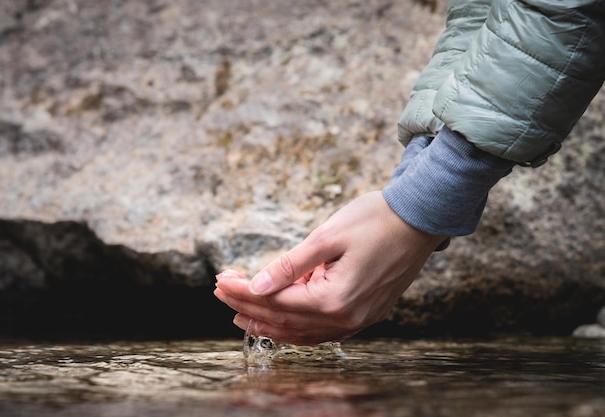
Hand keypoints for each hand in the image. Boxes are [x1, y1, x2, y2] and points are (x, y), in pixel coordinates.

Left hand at [214, 191, 445, 344]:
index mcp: (335, 298)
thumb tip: (256, 286)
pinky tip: (284, 322)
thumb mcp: (327, 236)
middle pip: (286, 320)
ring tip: (242, 315)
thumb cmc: (375, 220)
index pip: (276, 301)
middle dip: (249, 307)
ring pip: (304, 332)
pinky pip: (324, 332)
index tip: (221, 280)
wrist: (420, 218)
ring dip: (270, 323)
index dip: (243, 292)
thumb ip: (290, 265)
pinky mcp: (367, 314)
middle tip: (222, 292)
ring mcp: (359, 320)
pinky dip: (298, 327)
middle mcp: (347, 318)